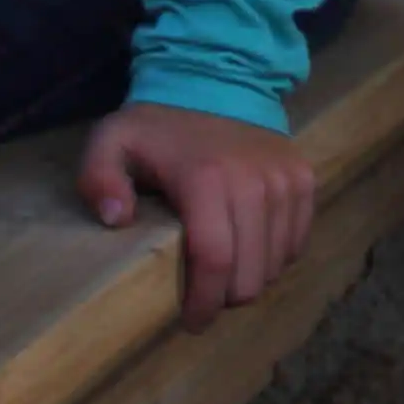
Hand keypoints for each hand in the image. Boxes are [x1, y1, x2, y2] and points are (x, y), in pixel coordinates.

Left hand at [78, 102, 316, 331]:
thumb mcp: (112, 142)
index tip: (191, 322)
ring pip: (278, 261)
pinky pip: (298, 238)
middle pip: (252, 271)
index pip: (215, 259)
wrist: (217, 80)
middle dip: (227, 298)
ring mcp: (284, 180)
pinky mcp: (304, 178)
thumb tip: (115, 219)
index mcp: (206, 180)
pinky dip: (277, 256)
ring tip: (227, 278)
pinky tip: (253, 254)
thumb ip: (99, 179)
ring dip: (253, 279)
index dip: (205, 302)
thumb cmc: (159, 126)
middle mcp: (254, 183)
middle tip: (206, 300)